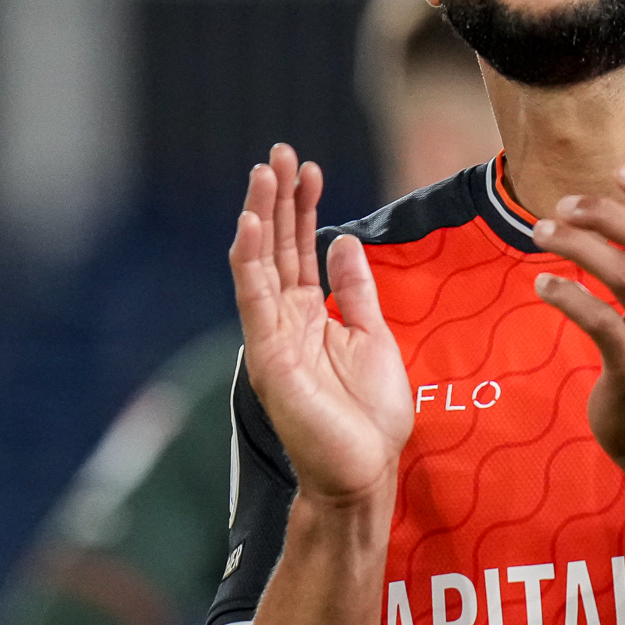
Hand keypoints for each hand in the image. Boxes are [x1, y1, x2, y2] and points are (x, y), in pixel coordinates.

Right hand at [230, 144, 411, 507]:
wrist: (363, 470)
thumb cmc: (369, 415)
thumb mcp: (373, 337)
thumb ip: (355, 290)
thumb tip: (344, 241)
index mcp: (309, 314)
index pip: (299, 249)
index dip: (303, 208)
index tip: (308, 168)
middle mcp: (283, 319)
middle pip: (277, 247)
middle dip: (277, 199)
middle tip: (278, 153)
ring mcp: (271, 335)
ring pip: (260, 263)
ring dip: (261, 216)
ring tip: (263, 173)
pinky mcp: (267, 355)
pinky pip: (253, 299)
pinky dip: (251, 260)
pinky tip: (252, 224)